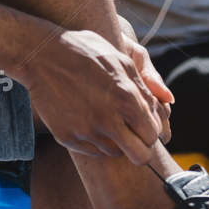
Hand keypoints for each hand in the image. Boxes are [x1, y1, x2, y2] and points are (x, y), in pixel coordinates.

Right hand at [12, 27, 167, 164]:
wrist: (41, 56)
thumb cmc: (85, 52)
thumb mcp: (121, 60)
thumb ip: (145, 86)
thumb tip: (167, 102)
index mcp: (126, 98)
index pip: (153, 134)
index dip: (151, 131)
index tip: (143, 124)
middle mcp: (107, 119)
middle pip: (140, 156)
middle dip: (141, 148)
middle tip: (134, 136)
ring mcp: (86, 131)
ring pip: (115, 154)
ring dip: (116, 142)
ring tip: (106, 120)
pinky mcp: (67, 137)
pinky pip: (92, 151)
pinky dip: (95, 140)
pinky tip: (88, 120)